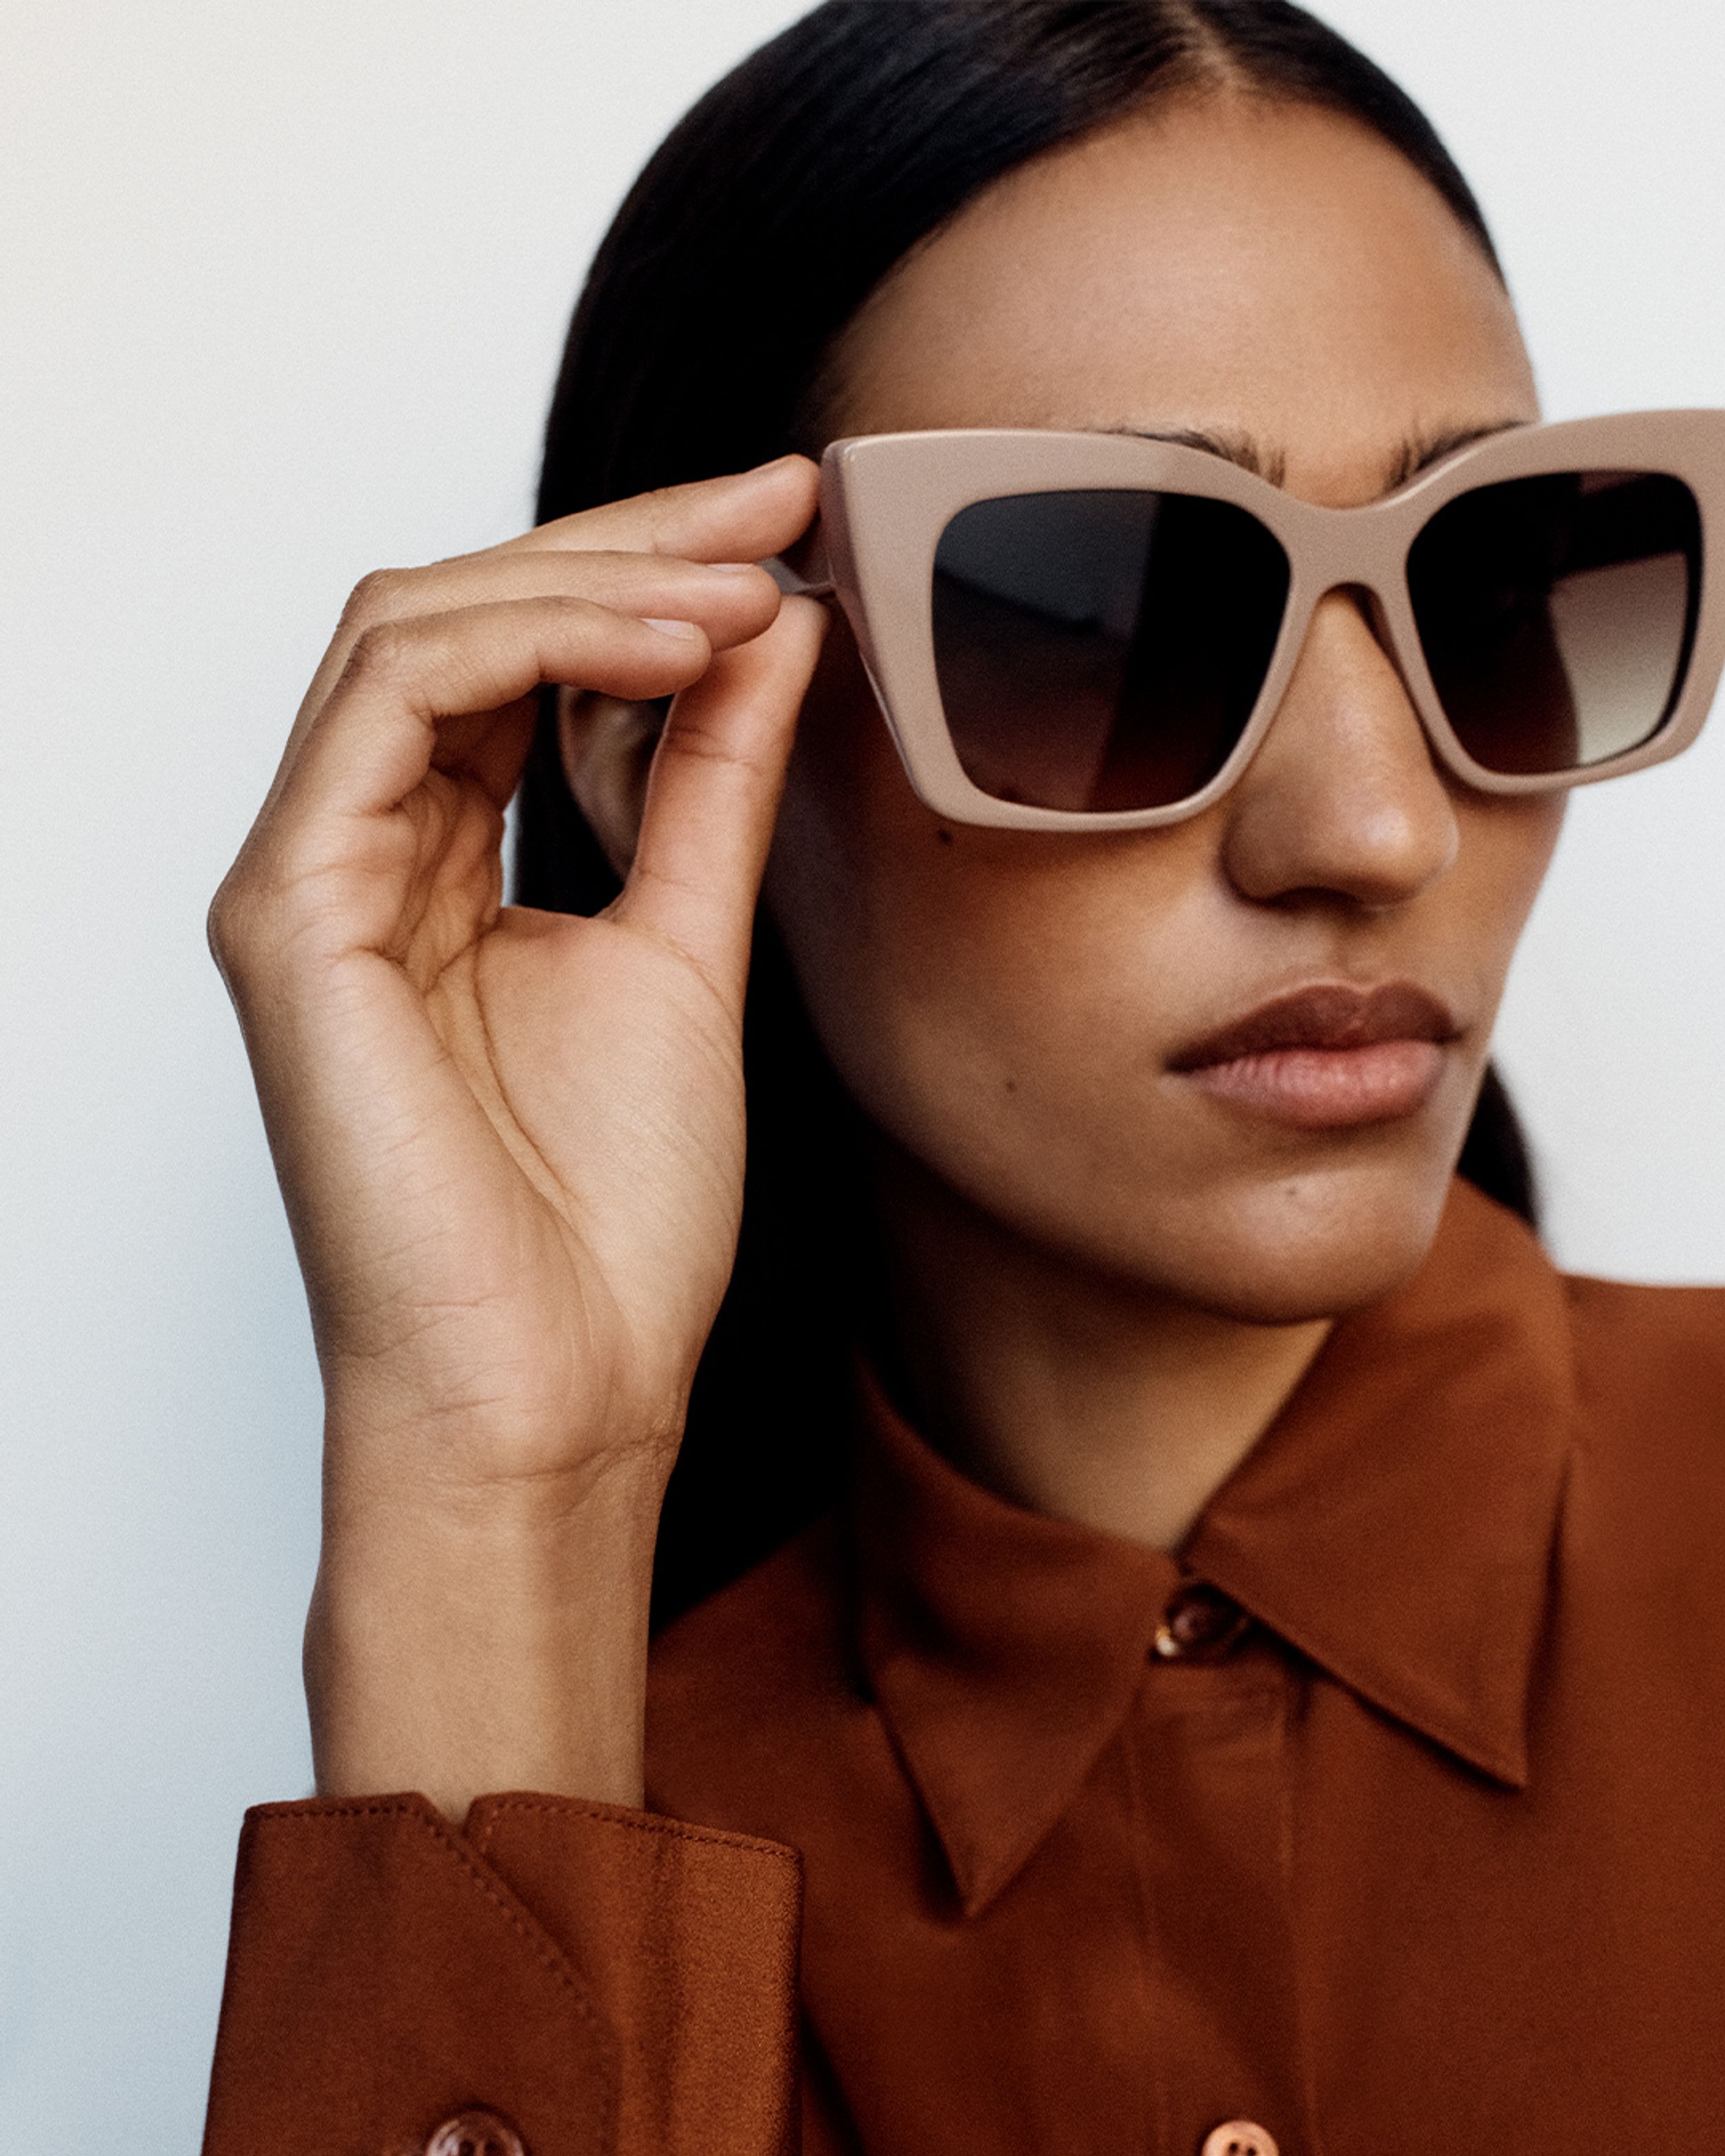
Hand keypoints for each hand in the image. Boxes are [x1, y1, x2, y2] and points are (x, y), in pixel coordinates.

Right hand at [209, 456, 825, 1813]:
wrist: (556, 1392)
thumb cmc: (605, 1222)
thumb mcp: (689, 947)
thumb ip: (710, 784)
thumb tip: (770, 632)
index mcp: (441, 866)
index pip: (526, 657)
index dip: (655, 571)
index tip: (796, 526)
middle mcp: (361, 853)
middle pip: (469, 612)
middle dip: (633, 538)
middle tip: (781, 499)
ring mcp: (309, 877)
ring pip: (418, 626)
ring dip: (595, 577)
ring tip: (748, 579)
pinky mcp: (288, 913)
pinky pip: (397, 701)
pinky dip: (540, 641)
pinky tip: (677, 644)